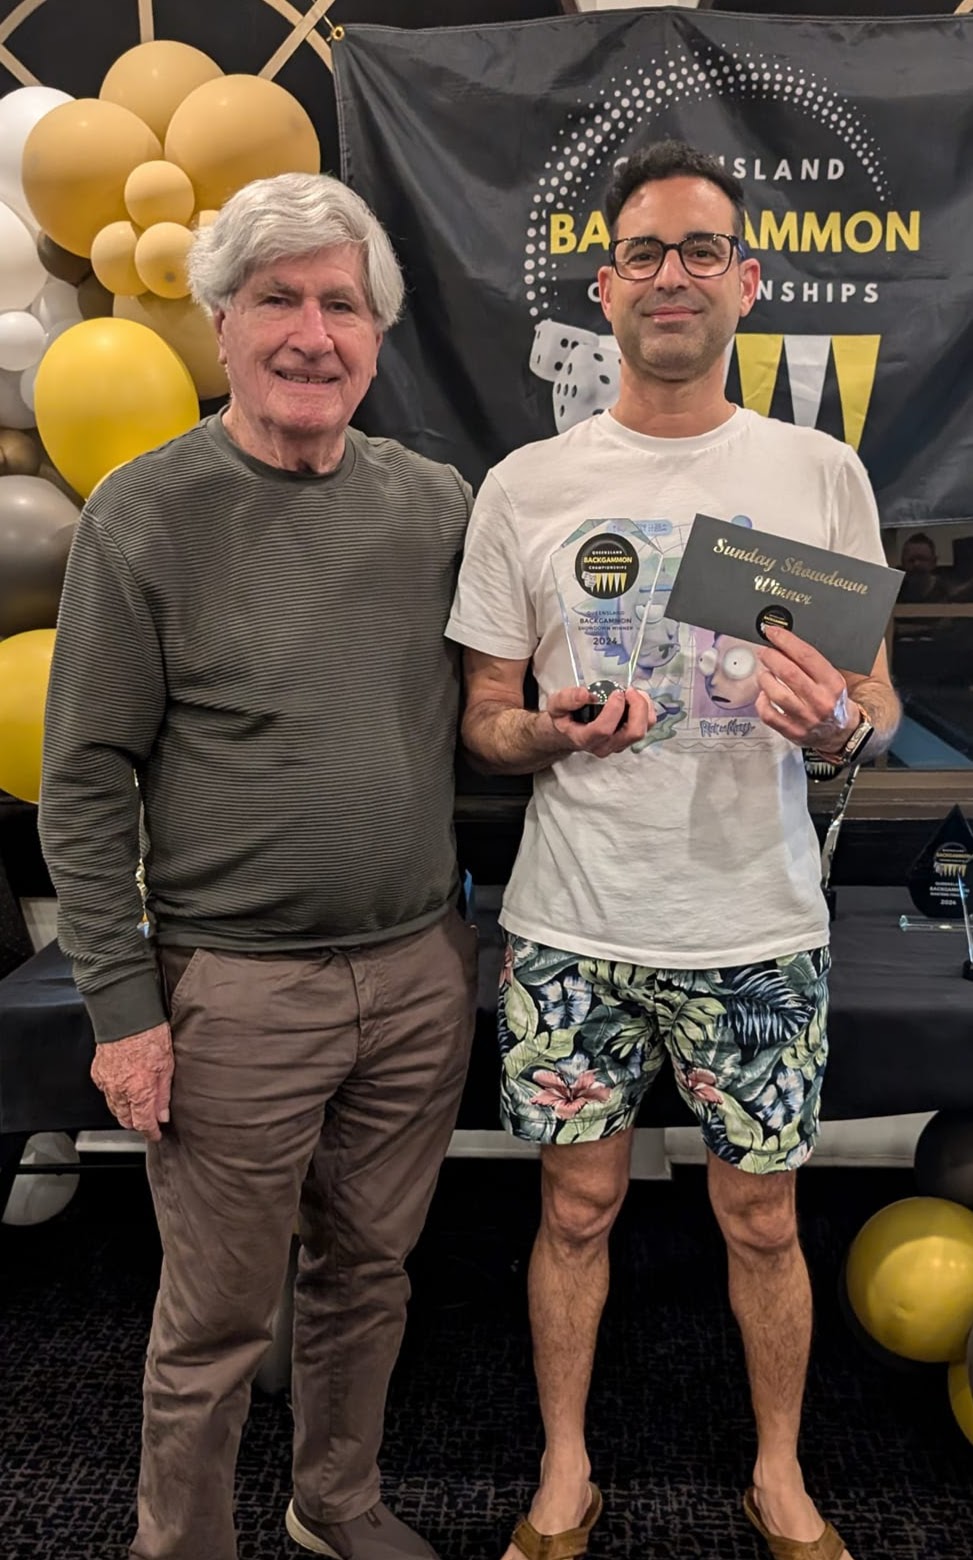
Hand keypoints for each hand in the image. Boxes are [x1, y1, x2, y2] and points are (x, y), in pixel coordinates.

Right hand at [91, 1023, 173, 1142]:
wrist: (127, 1016)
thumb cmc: (149, 1035)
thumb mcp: (167, 1066)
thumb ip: (163, 1094)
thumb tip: (163, 1114)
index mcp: (139, 1091)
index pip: (143, 1123)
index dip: (151, 1132)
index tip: (156, 1134)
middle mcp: (120, 1090)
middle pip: (125, 1119)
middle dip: (137, 1123)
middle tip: (148, 1119)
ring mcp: (106, 1082)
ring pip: (114, 1108)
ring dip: (125, 1111)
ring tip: (137, 1106)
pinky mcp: (98, 1073)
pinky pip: (106, 1092)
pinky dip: (114, 1095)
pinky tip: (124, 1089)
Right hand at [546, 684, 654, 757]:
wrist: (569, 731)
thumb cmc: (565, 718)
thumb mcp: (556, 705)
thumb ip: (567, 699)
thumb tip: (587, 694)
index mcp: (585, 739)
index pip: (604, 729)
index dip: (614, 709)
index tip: (615, 692)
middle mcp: (605, 746)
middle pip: (633, 732)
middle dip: (637, 707)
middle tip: (628, 690)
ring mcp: (619, 745)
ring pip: (643, 729)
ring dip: (644, 707)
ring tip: (632, 692)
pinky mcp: (629, 739)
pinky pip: (646, 726)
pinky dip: (646, 709)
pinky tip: (635, 699)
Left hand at [755, 626, 857, 750]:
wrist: (842, 732)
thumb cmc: (833, 701)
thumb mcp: (832, 678)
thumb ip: (811, 664)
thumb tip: (783, 643)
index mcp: (832, 683)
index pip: (806, 656)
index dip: (786, 640)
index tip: (772, 632)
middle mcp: (820, 700)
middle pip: (788, 673)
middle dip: (771, 657)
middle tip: (764, 652)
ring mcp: (806, 718)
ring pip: (776, 694)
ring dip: (765, 679)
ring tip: (764, 673)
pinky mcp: (793, 732)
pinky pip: (769, 715)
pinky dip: (761, 702)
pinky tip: (764, 695)